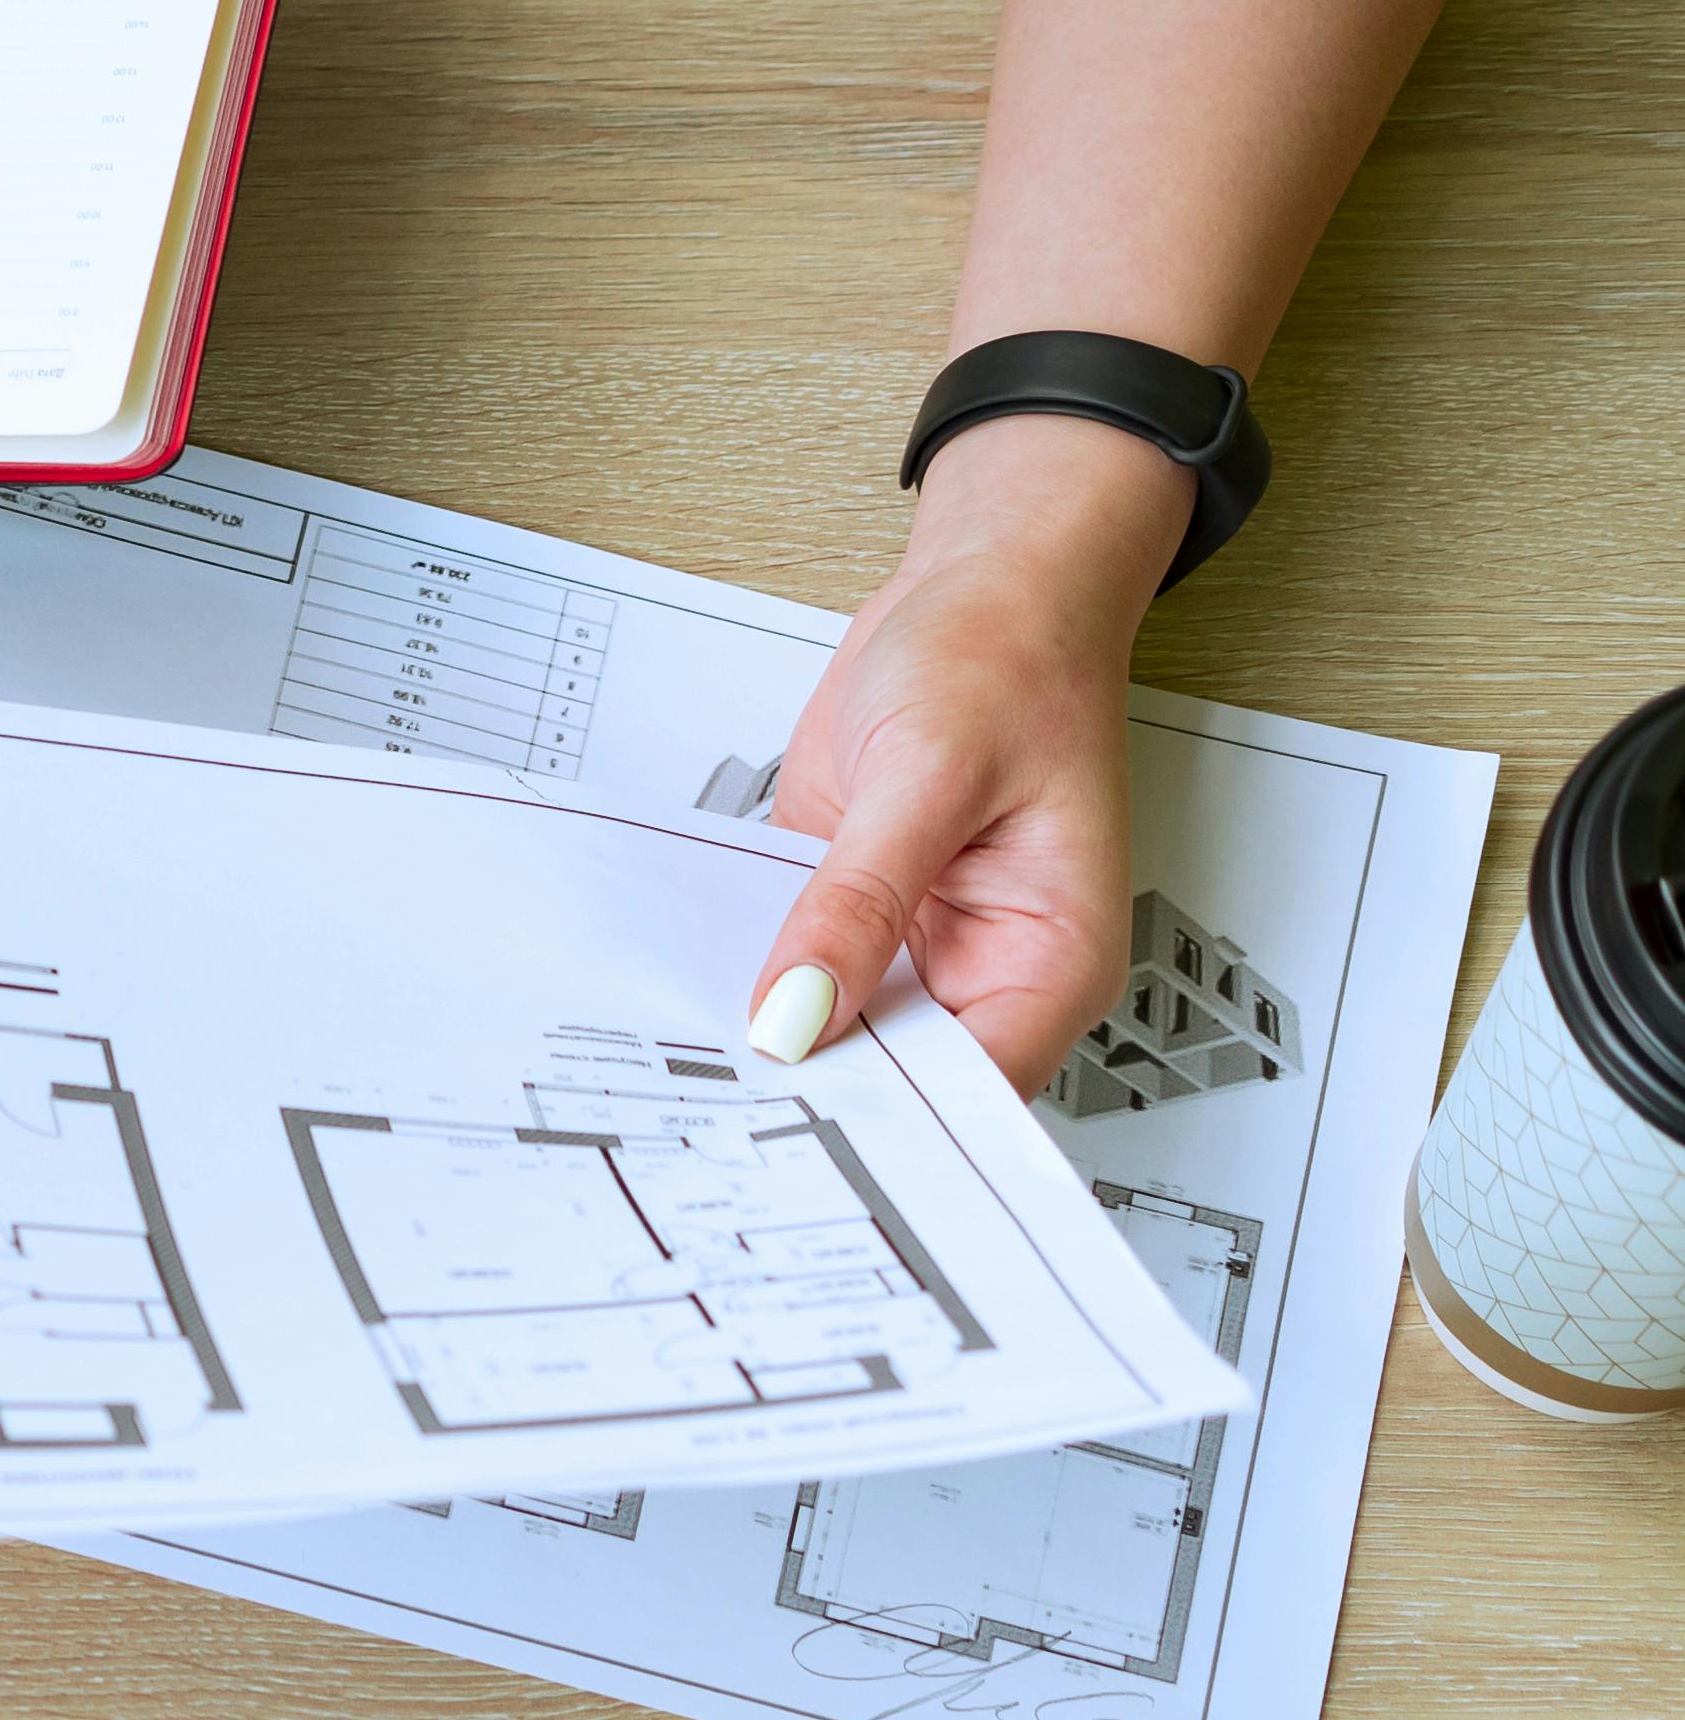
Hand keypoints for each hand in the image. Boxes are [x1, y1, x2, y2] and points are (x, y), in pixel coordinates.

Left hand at [740, 420, 1173, 1089]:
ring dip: (757, 1036)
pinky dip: (738, 974)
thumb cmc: (1010, 657)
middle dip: (804, 1089)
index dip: (883, 1127)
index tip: (785, 1130)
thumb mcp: (930, 774)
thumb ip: (861, 900)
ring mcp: (912, 946)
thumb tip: (798, 1012)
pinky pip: (788, 968)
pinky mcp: (850, 913)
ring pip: (828, 1032)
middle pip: (891, 1081)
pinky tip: (677, 981)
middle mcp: (984, 969)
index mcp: (1050, 959)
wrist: (981, 589)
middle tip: (699, 1105)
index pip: (969, 1097)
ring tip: (670, 1055)